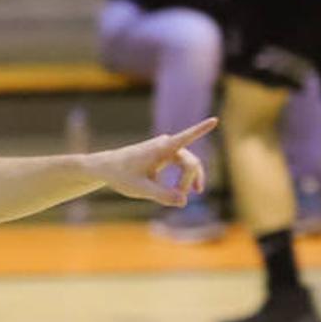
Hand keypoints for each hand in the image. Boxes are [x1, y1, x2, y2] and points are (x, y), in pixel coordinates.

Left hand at [83, 118, 217, 207]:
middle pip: (190, 162)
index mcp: (161, 149)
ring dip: (188, 180)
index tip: (214, 120)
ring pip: (188, 163)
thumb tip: (184, 202)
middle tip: (179, 199)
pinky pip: (181, 164)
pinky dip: (183, 178)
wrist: (106, 167)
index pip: (185, 138)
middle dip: (188, 181)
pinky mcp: (164, 154)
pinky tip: (179, 192)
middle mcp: (166, 145)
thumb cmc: (121, 175)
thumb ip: (162, 196)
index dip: (201, 130)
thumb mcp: (140, 189)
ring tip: (187, 196)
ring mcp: (165, 148)